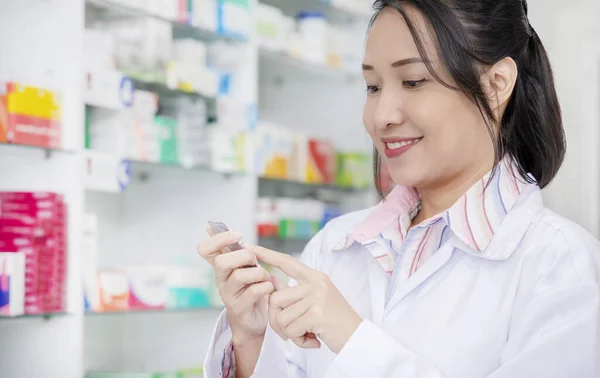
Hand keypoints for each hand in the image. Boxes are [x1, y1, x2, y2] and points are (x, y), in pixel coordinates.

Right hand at [197, 229, 273, 345]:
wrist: (253, 320)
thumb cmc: (249, 287)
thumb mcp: (241, 265)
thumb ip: (232, 248)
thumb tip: (211, 226)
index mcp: (220, 266)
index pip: (204, 249)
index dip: (218, 239)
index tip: (237, 235)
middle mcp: (220, 279)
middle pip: (221, 262)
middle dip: (243, 256)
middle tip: (254, 261)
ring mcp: (227, 294)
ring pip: (239, 276)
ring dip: (259, 273)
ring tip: (265, 277)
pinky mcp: (238, 308)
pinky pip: (253, 292)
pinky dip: (266, 287)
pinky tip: (269, 288)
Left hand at [248, 245, 362, 353]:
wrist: (357, 338)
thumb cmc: (335, 322)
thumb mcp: (316, 301)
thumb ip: (295, 292)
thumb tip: (270, 282)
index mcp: (316, 277)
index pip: (286, 262)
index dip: (267, 254)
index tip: (249, 247)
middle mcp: (316, 284)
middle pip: (275, 299)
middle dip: (277, 321)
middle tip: (292, 332)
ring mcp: (317, 297)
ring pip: (281, 317)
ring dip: (290, 333)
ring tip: (308, 334)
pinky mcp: (317, 314)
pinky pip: (291, 329)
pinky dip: (299, 340)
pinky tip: (313, 339)